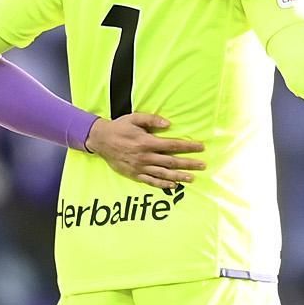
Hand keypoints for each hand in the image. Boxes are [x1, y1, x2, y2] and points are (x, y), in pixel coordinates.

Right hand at [85, 112, 203, 187]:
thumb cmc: (119, 127)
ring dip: (179, 176)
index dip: (188, 147)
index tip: (201, 147)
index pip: (173, 145)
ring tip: (192, 178)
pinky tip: (173, 185)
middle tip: (203, 165)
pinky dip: (163, 184)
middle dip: (189, 163)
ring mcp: (140, 167)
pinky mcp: (134, 174)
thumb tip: (168, 124)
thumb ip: (152, 120)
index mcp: (147, 141)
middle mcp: (145, 156)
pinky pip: (151, 181)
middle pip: (171, 161)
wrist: (100, 140)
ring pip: (164, 173)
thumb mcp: (134, 118)